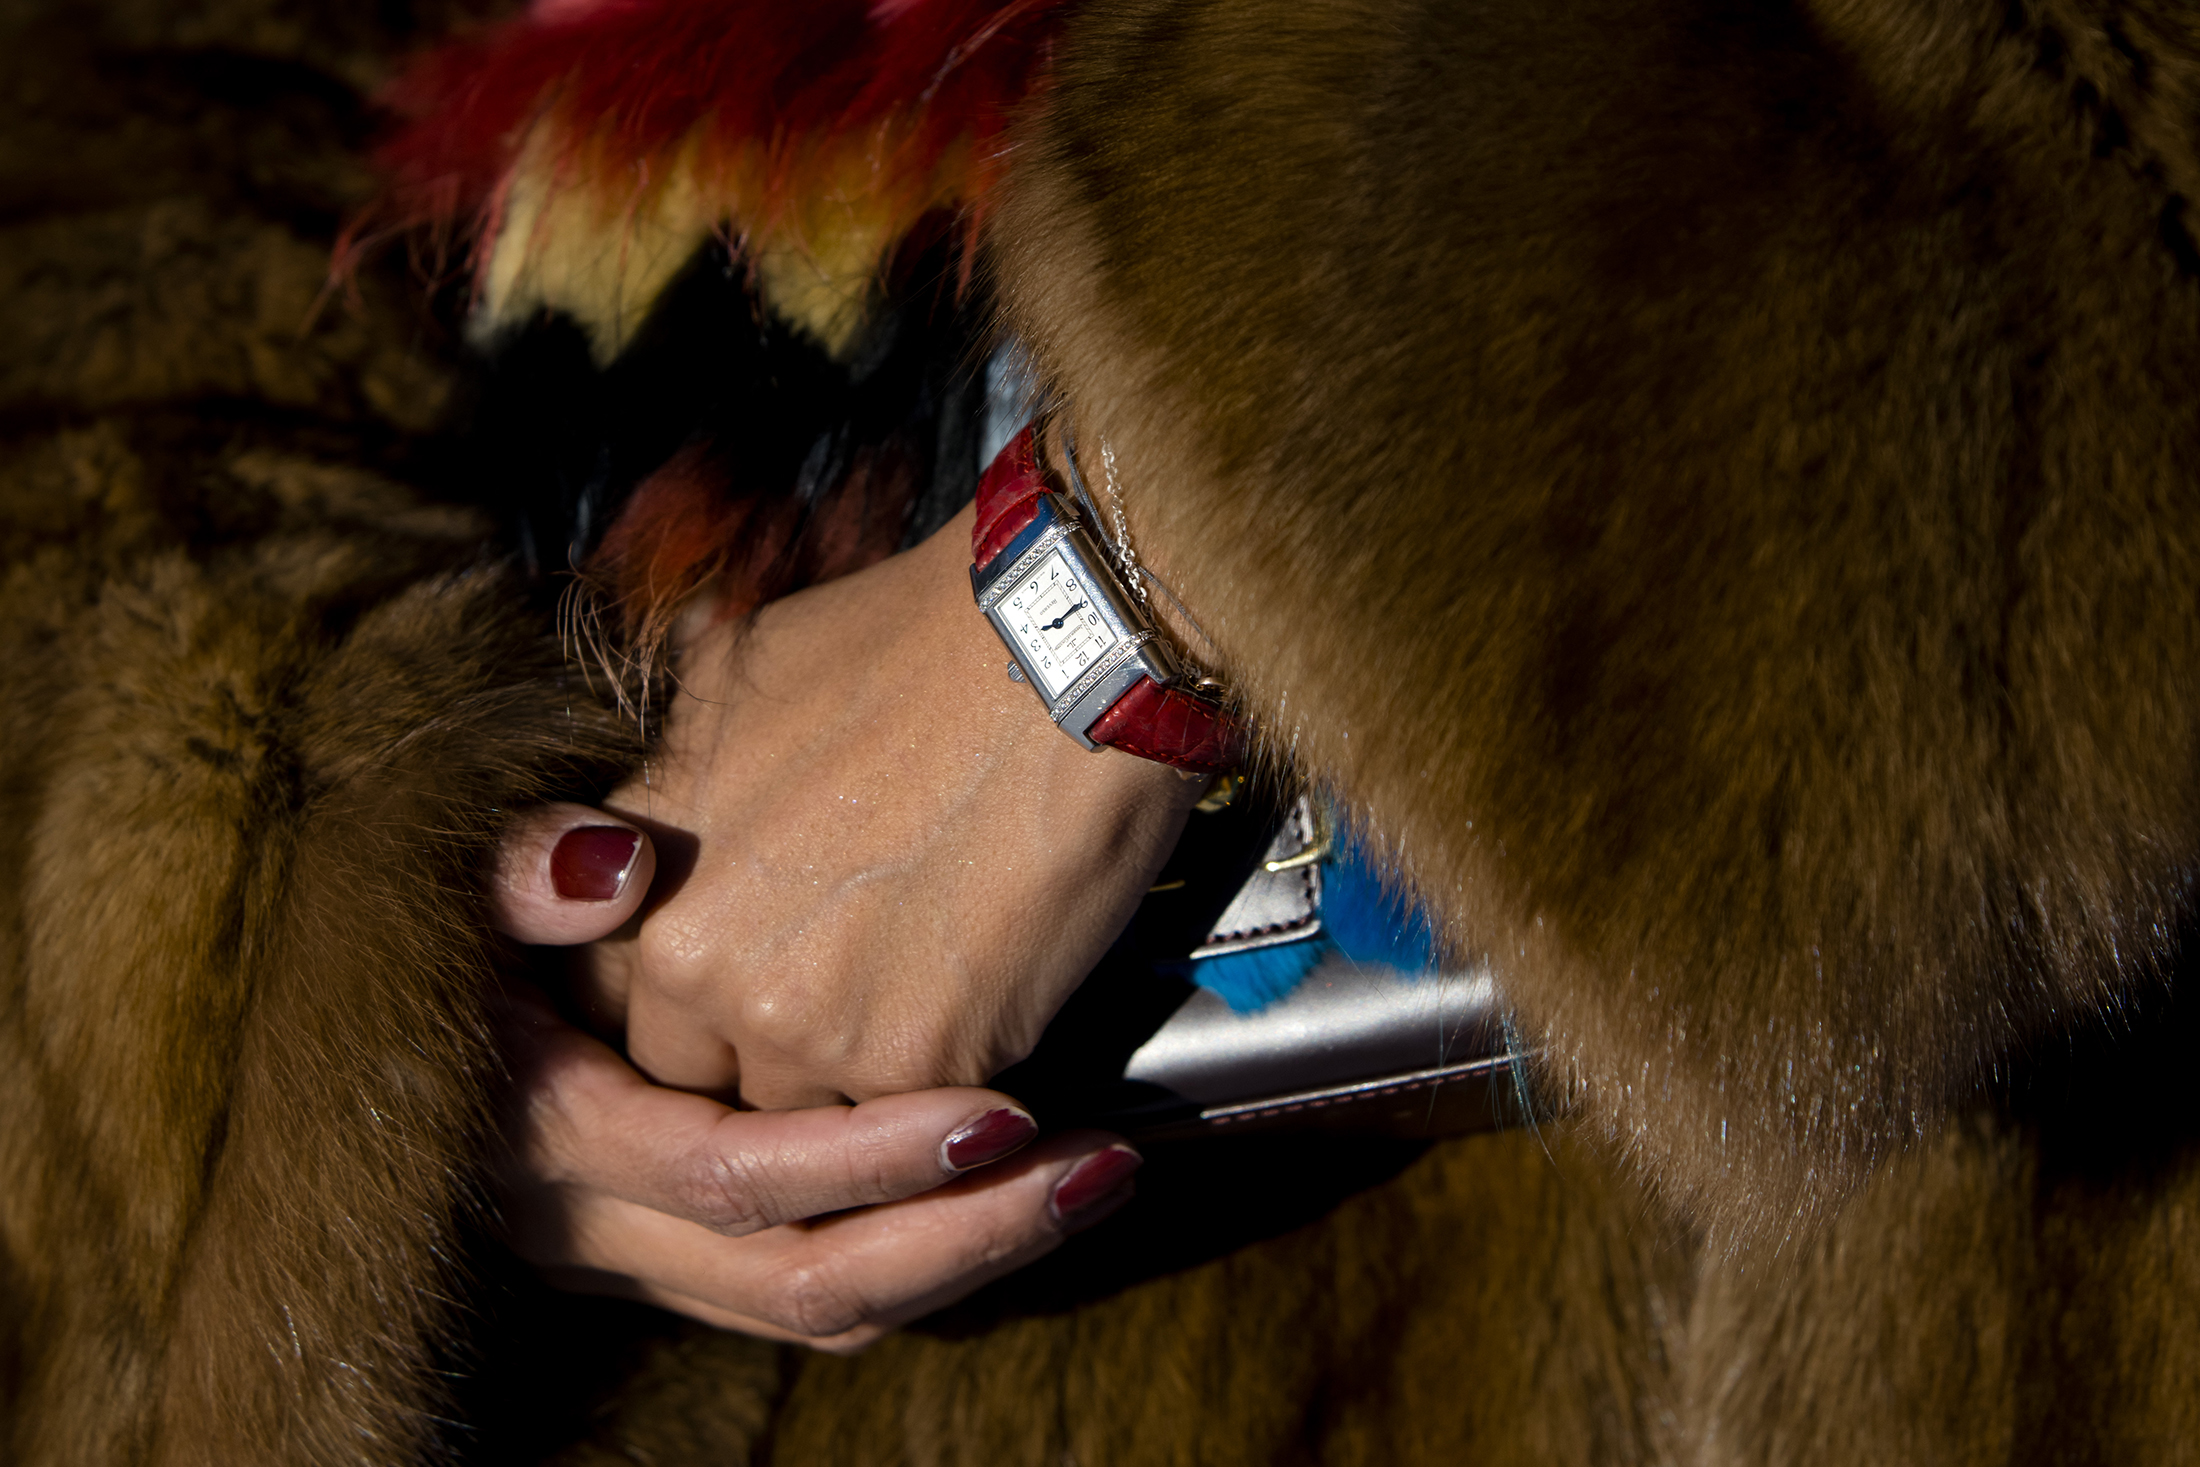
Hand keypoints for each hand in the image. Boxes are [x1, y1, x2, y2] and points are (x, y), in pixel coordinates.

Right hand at [488, 811, 1141, 1348]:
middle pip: (801, 1278)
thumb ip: (523, 870)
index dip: (869, 1156)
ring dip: (969, 1252)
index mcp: (554, 1138)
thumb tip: (611, 865)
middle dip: (959, 1233)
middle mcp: (594, 1230)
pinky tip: (1020, 1193)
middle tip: (1095, 1166)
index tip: (1001, 1112)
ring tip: (1095, 1178)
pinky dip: (928, 1253)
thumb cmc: (455, 930)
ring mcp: (641, 1260)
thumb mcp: (460, 880)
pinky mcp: (686, 1262)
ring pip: (826, 1307)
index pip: (732, 1177)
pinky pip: (820, 1296)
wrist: (415, 1014)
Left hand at [571, 500, 1206, 1108]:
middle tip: (847, 1000)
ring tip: (928, 999)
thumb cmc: (916, 642)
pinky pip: (915, 1120)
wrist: (1064, 653)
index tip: (742, 987)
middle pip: (706, 1081)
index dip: (684, 1005)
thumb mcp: (739, 672)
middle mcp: (703, 966)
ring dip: (857, 1085)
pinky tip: (991, 1002)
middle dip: (765, 1059)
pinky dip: (949, 1086)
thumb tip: (668, 782)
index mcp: (647, 881)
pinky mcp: (922, 1065)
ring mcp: (809, 1027)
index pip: (617, 1007)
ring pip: (808, 1120)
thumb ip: (680, 770)